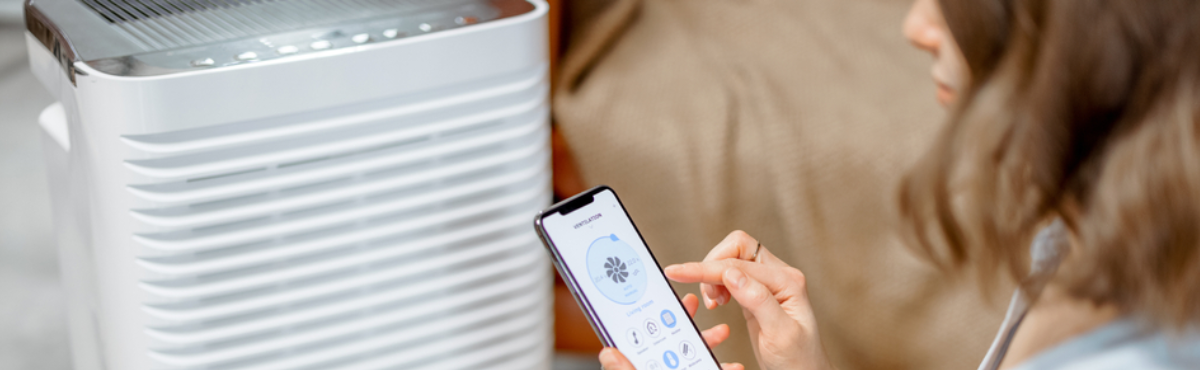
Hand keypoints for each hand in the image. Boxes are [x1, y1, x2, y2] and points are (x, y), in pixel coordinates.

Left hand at [597, 293, 743, 369]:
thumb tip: (607, 353)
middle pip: (669, 344)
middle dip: (684, 324)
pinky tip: (732, 367)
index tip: (671, 302)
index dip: (657, 318)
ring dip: (706, 345)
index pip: (644, 341)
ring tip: (721, 334)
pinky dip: (720, 369)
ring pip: (690, 359)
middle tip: (694, 307)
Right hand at [667, 231, 834, 369]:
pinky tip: (719, 301)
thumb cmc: (798, 358)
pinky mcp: (756, 293)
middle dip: (711, 267)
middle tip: (709, 298)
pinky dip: (717, 283)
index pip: (739, 263)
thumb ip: (758, 300)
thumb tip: (731, 274)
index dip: (706, 268)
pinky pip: (731, 274)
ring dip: (713, 276)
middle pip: (736, 249)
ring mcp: (767, 283)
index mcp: (787, 281)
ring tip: (714, 302)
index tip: (678, 273)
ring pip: (731, 258)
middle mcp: (778, 276)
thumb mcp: (780, 333)